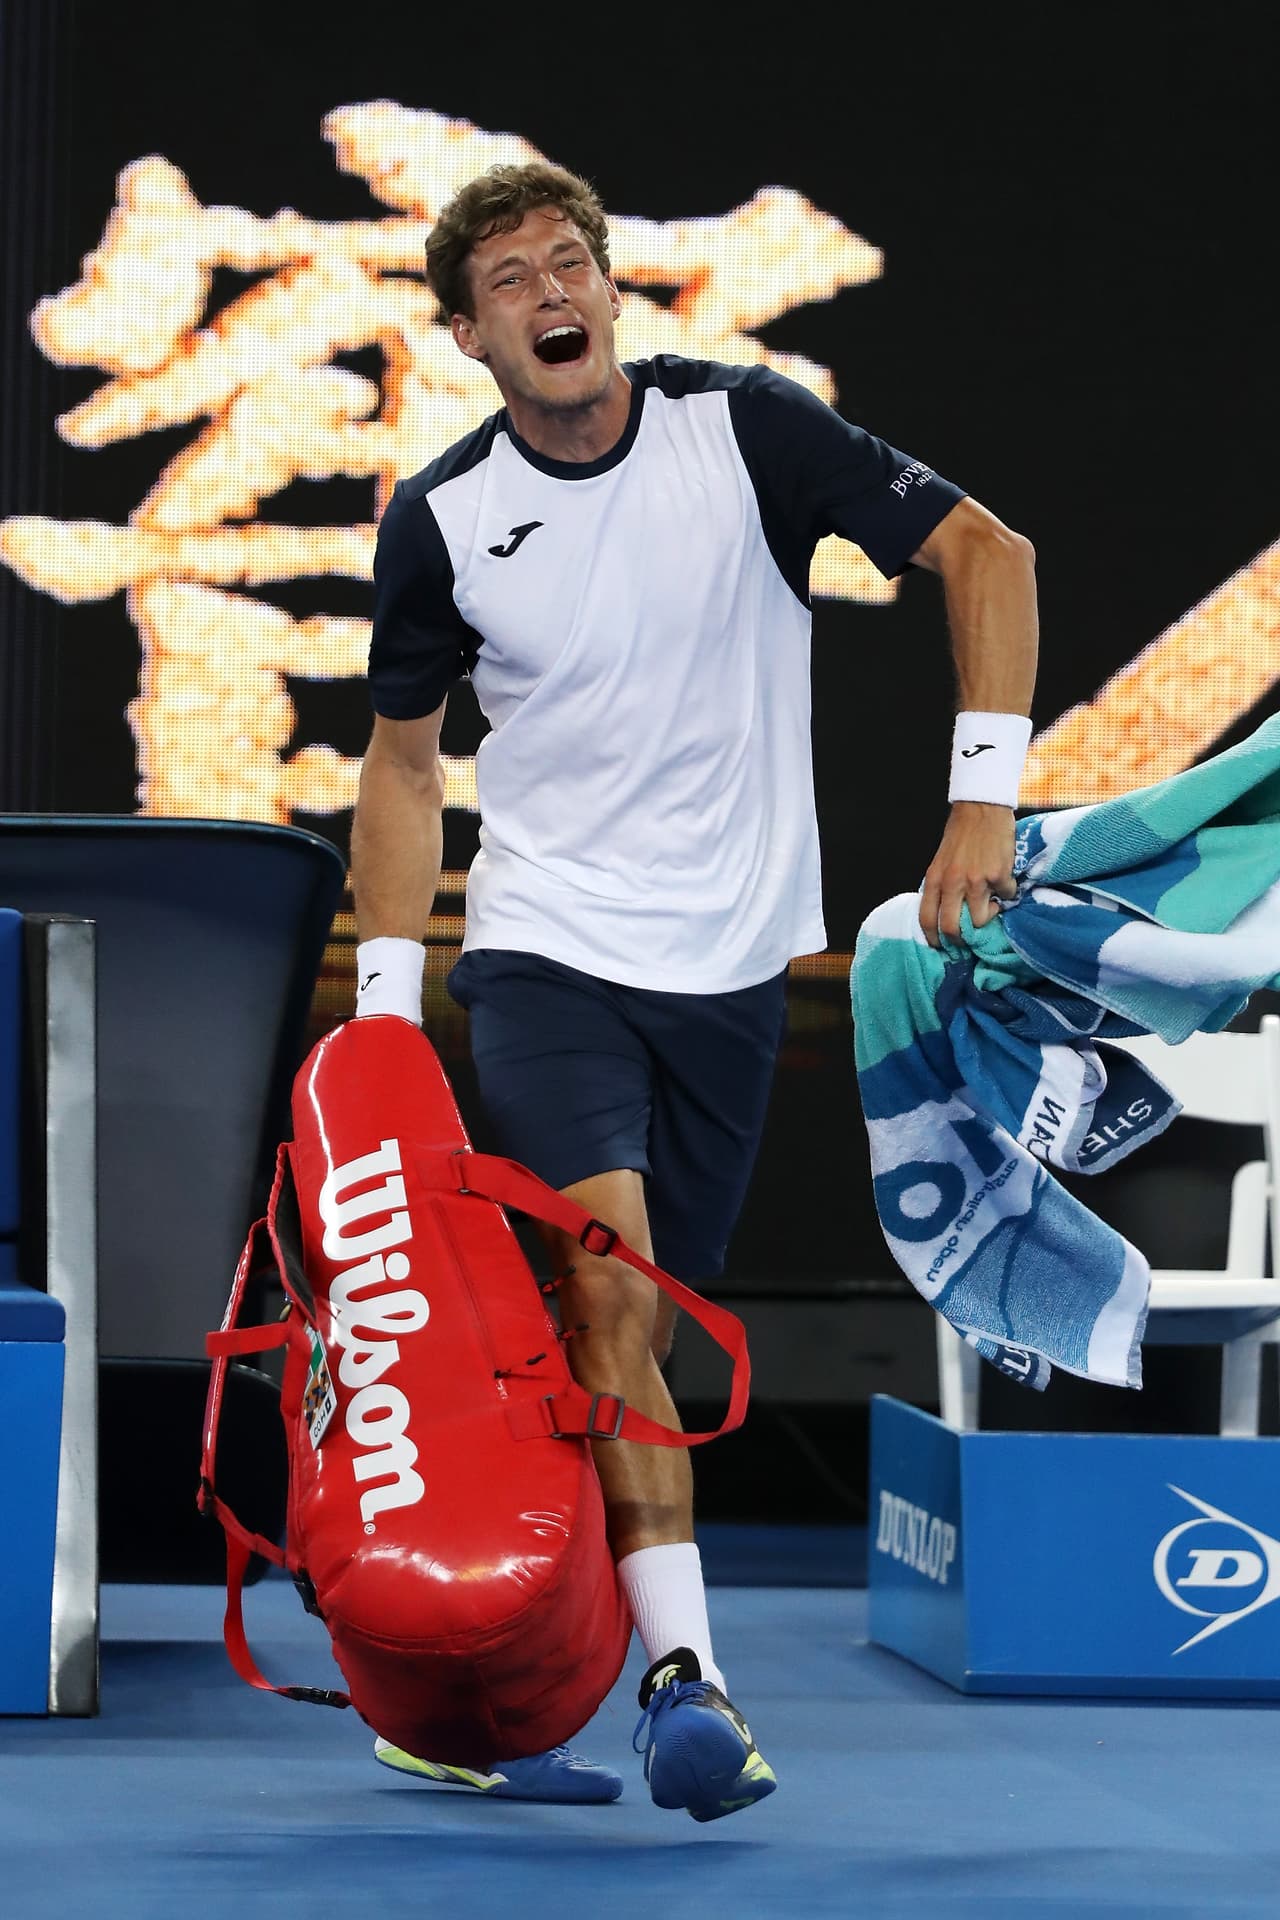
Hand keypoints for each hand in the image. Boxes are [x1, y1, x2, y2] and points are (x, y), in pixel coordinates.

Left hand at [919, 802, 1017, 949]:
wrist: (981, 809)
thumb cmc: (960, 835)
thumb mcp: (941, 861)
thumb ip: (941, 886)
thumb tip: (945, 913)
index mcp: (935, 879)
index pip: (926, 919)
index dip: (933, 939)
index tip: (940, 947)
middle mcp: (953, 883)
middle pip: (952, 928)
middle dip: (961, 940)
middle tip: (968, 939)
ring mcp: (976, 881)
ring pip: (980, 919)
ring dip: (988, 915)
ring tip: (992, 904)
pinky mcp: (999, 876)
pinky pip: (1006, 896)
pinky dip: (1008, 892)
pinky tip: (1004, 879)